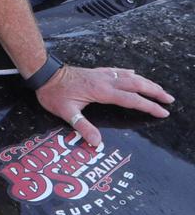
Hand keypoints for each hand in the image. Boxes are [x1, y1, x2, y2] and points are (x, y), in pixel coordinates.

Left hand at [36, 64, 174, 147]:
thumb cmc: (53, 93)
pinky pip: (117, 71)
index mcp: (101, 91)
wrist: (44, 73)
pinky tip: (134, 74)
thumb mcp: (66, 113)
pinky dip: (129, 73)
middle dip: (154, 91)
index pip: (131, 99)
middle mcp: (105, 80)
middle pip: (136, 84)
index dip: (148, 105)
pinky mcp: (95, 71)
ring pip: (129, 76)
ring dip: (146, 81)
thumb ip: (82, 127)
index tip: (162, 112)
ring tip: (159, 88)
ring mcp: (101, 74)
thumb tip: (96, 143)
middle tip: (169, 99)